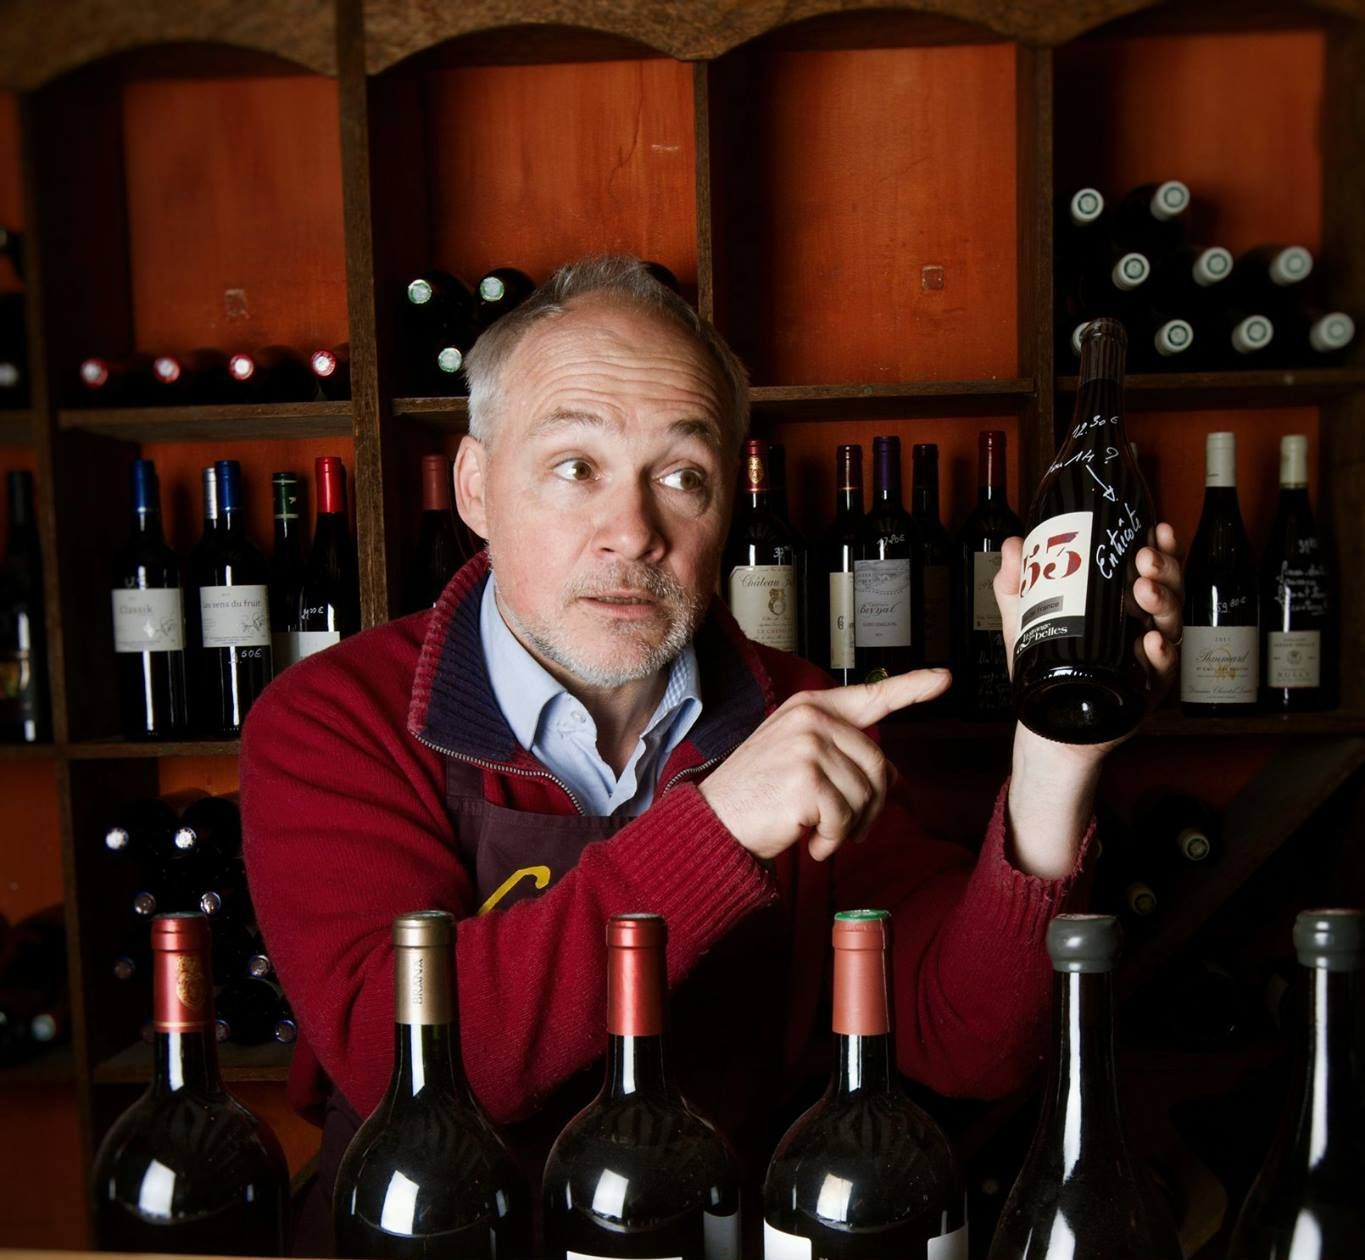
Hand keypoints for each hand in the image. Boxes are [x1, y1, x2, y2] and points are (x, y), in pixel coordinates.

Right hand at [699, 670, 950, 862]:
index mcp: (811, 708)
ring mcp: (808, 746)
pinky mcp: (807, 779)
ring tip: (818, 831)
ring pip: (867, 796)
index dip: (912, 687)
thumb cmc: (758, 795)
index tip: (944, 678)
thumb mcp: (803, 763)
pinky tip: (810, 841)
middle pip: (879, 766)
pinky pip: (847, 818)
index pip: (872, 695)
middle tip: (844, 827)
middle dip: (869, 807)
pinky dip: (834, 841)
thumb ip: (845, 758)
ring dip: (850, 827)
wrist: (714, 822)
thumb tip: (893, 777)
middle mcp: (812, 719)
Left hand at [993, 522, 1184, 754]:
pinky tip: (1151, 641)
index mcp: (1122, 607)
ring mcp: (1148, 660)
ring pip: (1170, 625)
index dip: (1161, 549)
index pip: (1151, 571)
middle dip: (1163, 571)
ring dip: (1163, 603)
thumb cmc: (1046, 667)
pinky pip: (1161, 671)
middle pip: (1168, 592)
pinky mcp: (1145, 691)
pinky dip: (1160, 654)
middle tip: (1144, 559)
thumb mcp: (1024, 621)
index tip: (1155, 530)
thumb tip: (1011, 544)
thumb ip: (1016, 585)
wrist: (1046, 723)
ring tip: (1145, 590)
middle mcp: (1143, 628)